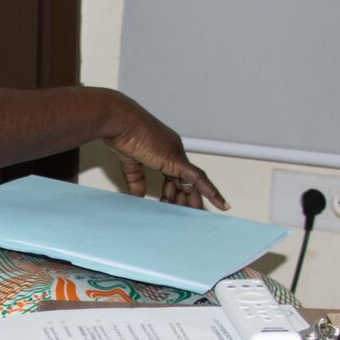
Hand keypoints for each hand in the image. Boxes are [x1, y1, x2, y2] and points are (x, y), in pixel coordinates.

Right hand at [100, 91, 225, 210]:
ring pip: (193, 184)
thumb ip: (136, 180)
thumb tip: (138, 196)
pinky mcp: (176, 159)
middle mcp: (174, 152)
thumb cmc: (121, 134)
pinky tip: (221, 205)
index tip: (171, 205)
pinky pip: (198, 179)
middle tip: (187, 218)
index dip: (175, 193)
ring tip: (194, 218)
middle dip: (186, 201)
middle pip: (186, 182)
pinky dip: (211, 192)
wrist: (119, 121)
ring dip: (192, 202)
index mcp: (164, 151)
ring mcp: (177, 155)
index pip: (175, 177)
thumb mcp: (130, 162)